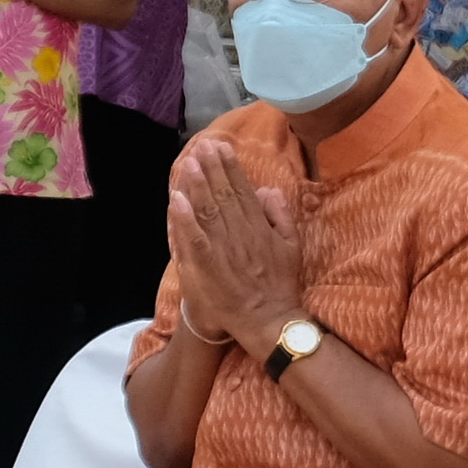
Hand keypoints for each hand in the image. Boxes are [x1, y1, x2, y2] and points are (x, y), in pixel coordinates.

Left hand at [173, 142, 306, 349]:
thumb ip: (281, 216)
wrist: (270, 321)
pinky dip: (185, 220)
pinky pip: (194, 240)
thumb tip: (268, 189)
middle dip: (211, 169)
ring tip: (188, 163)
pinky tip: (176, 200)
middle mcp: (242, 235)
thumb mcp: (291, 247)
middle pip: (223, 195)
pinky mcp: (208, 268)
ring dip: (197, 186)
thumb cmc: (280, 286)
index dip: (231, 168)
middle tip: (201, 146)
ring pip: (208, 212)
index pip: (242, 191)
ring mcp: (224, 251)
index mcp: (261, 228)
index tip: (221, 147)